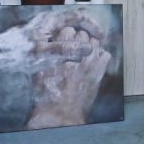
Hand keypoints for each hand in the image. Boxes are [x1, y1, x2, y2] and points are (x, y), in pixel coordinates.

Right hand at [22, 8, 112, 128]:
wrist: (59, 112)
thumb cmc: (46, 94)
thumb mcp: (39, 72)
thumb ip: (47, 55)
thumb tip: (52, 46)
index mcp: (57, 50)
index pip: (67, 30)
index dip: (68, 36)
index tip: (68, 41)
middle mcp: (74, 52)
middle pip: (83, 34)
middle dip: (80, 40)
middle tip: (77, 49)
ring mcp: (88, 60)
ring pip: (95, 42)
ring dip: (91, 47)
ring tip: (86, 56)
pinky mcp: (98, 70)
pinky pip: (105, 54)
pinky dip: (101, 57)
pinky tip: (95, 63)